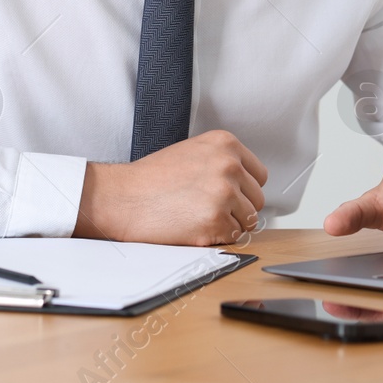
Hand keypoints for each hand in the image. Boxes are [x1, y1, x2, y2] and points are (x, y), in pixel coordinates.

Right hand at [73, 130, 267, 246]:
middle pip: (257, 200)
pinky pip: (233, 237)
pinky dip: (217, 238)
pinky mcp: (215, 220)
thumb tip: (246, 185)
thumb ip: (222, 162)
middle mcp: (229, 165)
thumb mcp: (193, 152)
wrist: (122, 197)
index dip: (244, 190)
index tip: (228, 195)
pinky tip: (193, 227)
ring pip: (248, 220)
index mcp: (225, 144)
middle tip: (208, 209)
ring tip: (198, 216)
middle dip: (238, 209)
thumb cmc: (151, 178)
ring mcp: (224, 193)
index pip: (259, 175)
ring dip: (228, 224)